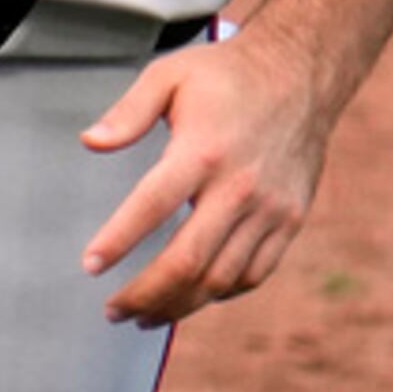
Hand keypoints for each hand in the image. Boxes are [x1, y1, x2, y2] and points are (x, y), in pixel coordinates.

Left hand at [76, 25, 336, 326]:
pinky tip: (193, 297)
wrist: (302, 75)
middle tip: (113, 310)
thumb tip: (90, 142)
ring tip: (145, 316)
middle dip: (145, 293)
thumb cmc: (227, 75)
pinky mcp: (290, 221)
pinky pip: (254, 273)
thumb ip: (127, 112)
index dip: (119, 240)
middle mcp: (239, 187)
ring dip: (180, 305)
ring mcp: (270, 209)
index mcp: (202, 150)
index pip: (153, 206)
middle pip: (188, 260)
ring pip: (222, 278)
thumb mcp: (169, 75)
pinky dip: (221, 293)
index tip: (90, 265)